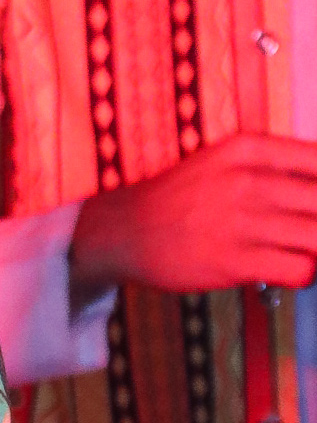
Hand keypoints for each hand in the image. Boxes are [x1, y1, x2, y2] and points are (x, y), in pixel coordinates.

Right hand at [70, 133, 316, 296]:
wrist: (125, 230)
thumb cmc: (182, 198)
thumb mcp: (225, 162)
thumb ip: (277, 168)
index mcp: (248, 149)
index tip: (310, 205)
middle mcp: (247, 180)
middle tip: (306, 230)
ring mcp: (240, 221)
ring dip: (316, 249)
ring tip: (299, 250)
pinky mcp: (233, 260)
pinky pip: (300, 270)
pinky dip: (304, 273)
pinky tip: (287, 269)